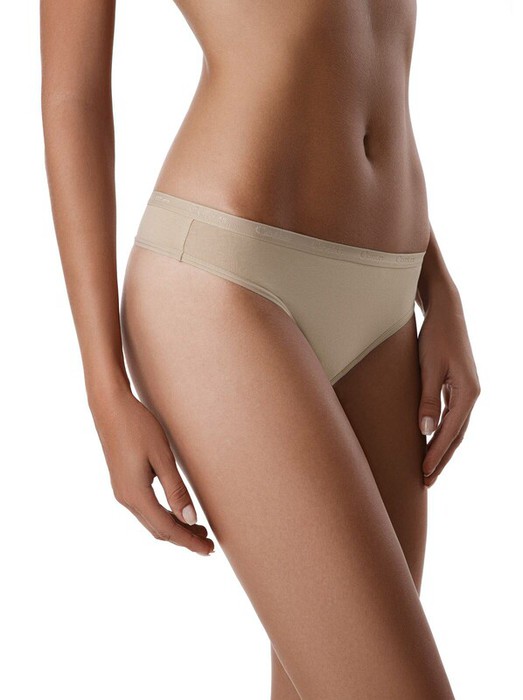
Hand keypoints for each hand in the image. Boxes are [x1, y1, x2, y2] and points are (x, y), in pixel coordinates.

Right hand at [89, 388, 214, 554]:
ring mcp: (122, 492)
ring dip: (175, 529)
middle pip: (159, 530)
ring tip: (198, 530)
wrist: (110, 407)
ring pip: (152, 522)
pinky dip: (164, 517)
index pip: (168, 529)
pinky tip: (177, 513)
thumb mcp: (162, 457)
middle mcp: (126, 499)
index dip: (190, 542)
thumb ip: (176, 490)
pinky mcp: (123, 484)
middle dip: (184, 539)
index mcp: (136, 495)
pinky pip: (146, 510)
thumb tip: (191, 520)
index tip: (210, 550)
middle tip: (209, 544)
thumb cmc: (138, 427)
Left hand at [417, 292, 480, 487]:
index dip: (437, 454)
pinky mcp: (458, 385)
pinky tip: (430, 441)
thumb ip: (428, 399)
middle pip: (456, 435)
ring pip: (455, 428)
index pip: (450, 432)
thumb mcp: (428, 368)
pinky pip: (451, 416)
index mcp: (468, 392)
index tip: (424, 473)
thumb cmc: (436, 336)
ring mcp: (466, 390)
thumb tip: (425, 431)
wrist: (445, 311)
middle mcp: (471, 394)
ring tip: (428, 468)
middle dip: (442, 459)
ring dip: (442, 448)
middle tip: (426, 481)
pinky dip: (442, 432)